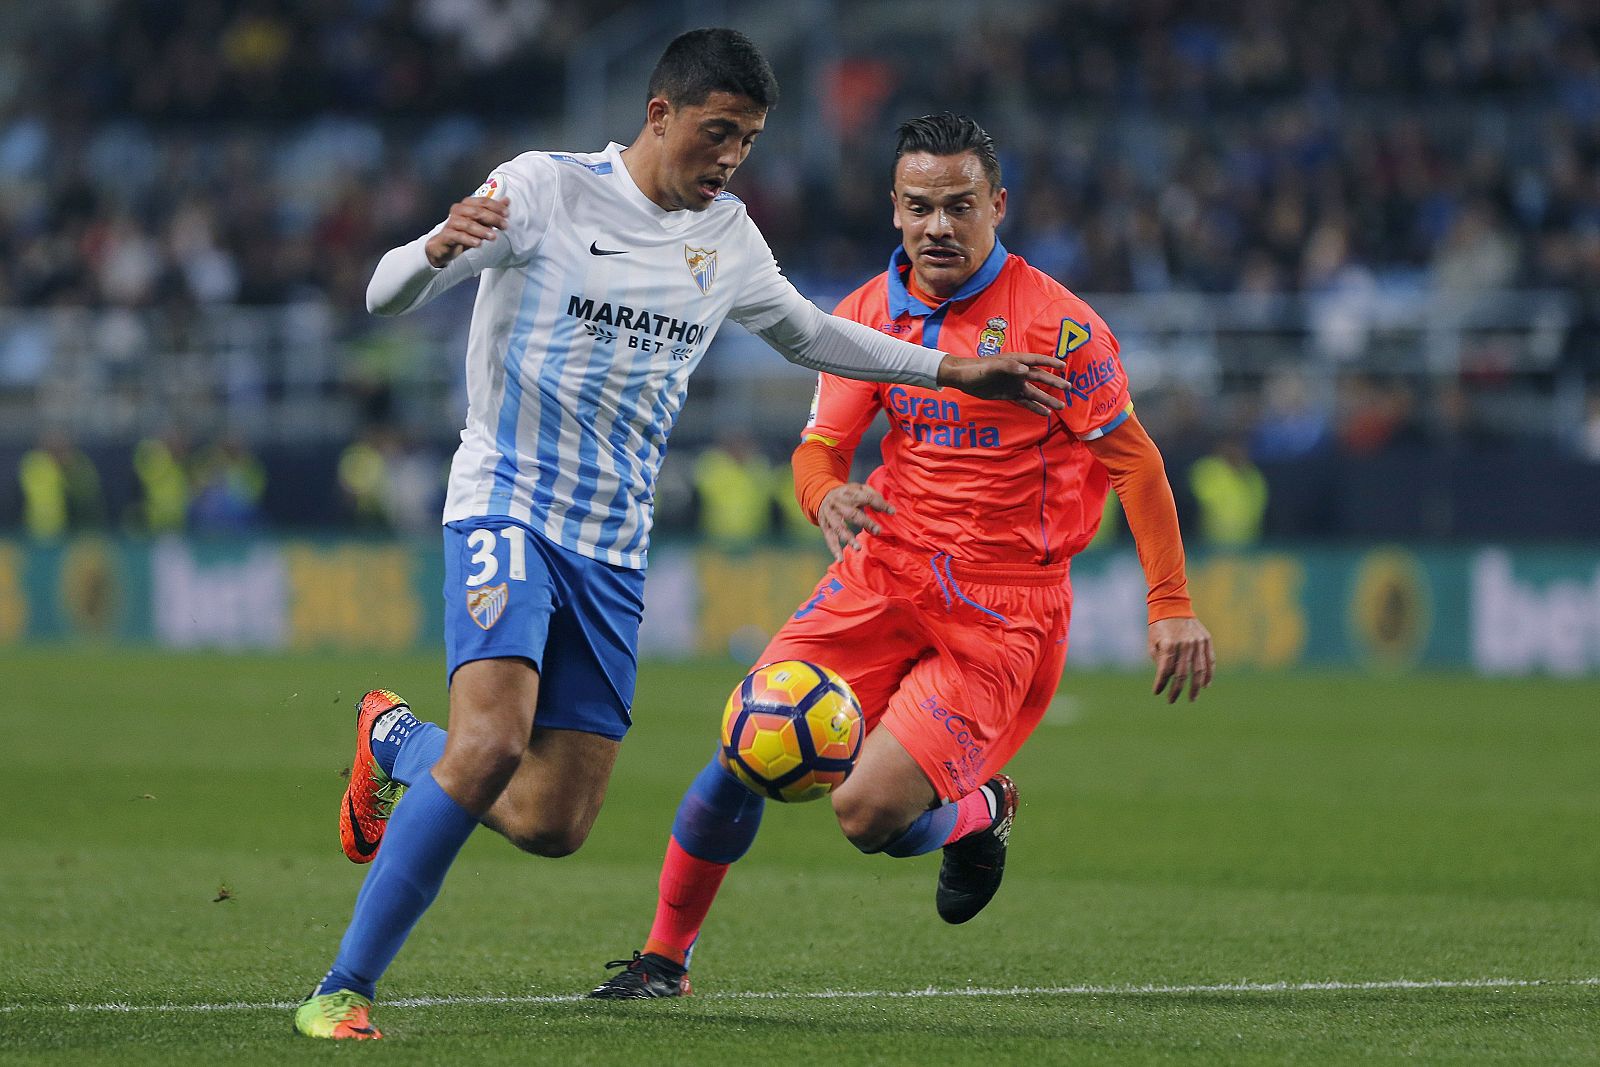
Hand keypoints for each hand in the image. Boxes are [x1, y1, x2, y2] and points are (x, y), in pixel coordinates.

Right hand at [425, 195, 509, 267]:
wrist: (444, 245)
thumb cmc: (463, 231)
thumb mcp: (480, 221)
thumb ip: (492, 211)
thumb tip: (507, 201)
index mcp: (466, 204)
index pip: (483, 201)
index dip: (496, 206)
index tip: (507, 214)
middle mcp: (458, 210)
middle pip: (477, 212)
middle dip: (493, 218)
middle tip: (504, 226)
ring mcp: (451, 222)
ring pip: (468, 224)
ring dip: (482, 230)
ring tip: (493, 236)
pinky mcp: (447, 235)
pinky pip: (458, 236)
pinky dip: (469, 240)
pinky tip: (478, 243)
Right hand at [816, 483, 892, 559]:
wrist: (822, 495)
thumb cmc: (846, 494)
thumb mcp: (858, 488)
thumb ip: (872, 494)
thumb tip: (886, 508)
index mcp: (848, 492)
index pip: (866, 497)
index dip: (879, 504)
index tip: (892, 512)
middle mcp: (838, 504)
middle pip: (852, 514)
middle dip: (865, 522)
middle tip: (878, 531)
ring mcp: (830, 516)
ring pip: (839, 528)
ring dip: (848, 538)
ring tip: (858, 548)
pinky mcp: (825, 526)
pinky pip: (830, 539)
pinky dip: (834, 550)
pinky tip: (840, 560)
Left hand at [937, 352, 1065, 414]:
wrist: (963, 378)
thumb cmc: (977, 369)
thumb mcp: (992, 367)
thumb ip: (1009, 367)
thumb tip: (1026, 370)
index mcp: (1016, 361)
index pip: (1037, 361)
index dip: (1050, 362)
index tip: (1063, 366)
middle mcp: (1018, 373)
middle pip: (1040, 378)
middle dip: (1054, 382)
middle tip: (1069, 388)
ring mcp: (1015, 384)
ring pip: (1035, 392)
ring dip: (1048, 399)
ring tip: (1062, 407)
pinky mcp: (1009, 395)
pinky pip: (1025, 402)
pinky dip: (1035, 407)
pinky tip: (1046, 413)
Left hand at [1149, 616, 1214, 703]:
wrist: (1172, 606)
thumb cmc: (1159, 627)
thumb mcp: (1153, 643)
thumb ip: (1160, 661)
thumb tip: (1168, 679)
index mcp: (1169, 644)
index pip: (1165, 670)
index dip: (1161, 683)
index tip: (1157, 692)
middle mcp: (1185, 644)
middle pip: (1182, 673)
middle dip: (1176, 690)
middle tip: (1172, 700)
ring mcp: (1197, 642)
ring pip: (1199, 670)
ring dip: (1195, 687)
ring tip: (1191, 698)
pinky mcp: (1206, 640)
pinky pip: (1210, 661)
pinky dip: (1208, 674)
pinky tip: (1205, 685)